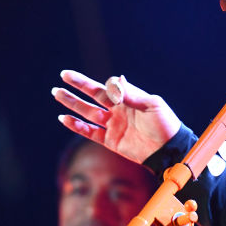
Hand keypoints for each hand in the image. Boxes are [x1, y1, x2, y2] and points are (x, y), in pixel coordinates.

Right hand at [52, 69, 181, 163]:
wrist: (169, 149)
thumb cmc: (165, 124)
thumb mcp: (151, 105)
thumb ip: (131, 94)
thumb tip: (116, 79)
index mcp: (129, 98)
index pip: (107, 87)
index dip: (98, 83)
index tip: (94, 83)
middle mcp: (119, 110)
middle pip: (94, 96)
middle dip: (78, 86)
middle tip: (63, 76)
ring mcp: (113, 125)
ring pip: (88, 112)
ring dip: (72, 103)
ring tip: (56, 93)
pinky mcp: (111, 141)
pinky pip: (90, 132)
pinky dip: (76, 126)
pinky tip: (63, 118)